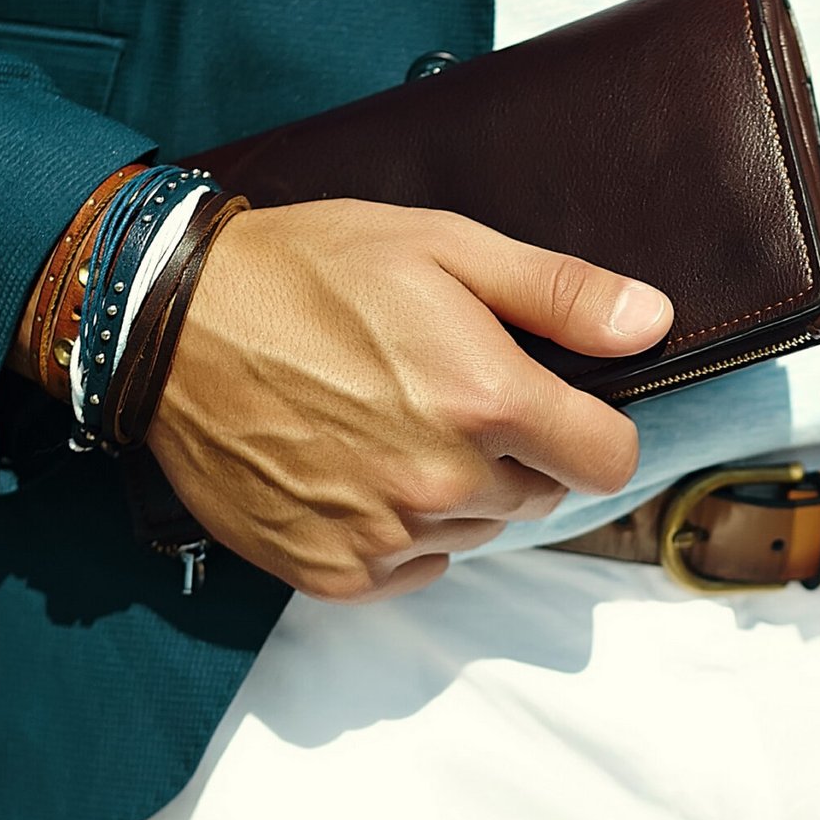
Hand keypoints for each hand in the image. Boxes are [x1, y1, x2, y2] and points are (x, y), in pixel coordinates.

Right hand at [146, 199, 671, 601]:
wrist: (168, 324)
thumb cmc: (307, 271)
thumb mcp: (442, 246)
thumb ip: (558, 292)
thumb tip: (651, 322)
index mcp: (484, 401)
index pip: (608, 460)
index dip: (591, 430)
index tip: (559, 406)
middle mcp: (442, 484)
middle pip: (541, 498)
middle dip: (516, 454)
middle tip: (445, 395)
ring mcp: (386, 536)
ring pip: (475, 533)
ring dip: (455, 494)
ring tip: (390, 426)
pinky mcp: (335, 572)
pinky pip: (414, 568)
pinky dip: (400, 533)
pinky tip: (357, 470)